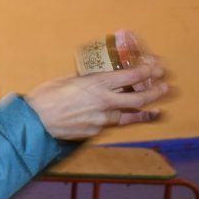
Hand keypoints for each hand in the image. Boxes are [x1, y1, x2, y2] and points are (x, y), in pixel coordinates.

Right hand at [26, 64, 169, 139]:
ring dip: (144, 111)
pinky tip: (122, 118)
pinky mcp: (95, 131)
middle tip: (165, 87)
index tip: (156, 67)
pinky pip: (110, 124)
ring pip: (128, 115)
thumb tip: (92, 76)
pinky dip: (117, 119)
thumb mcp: (65, 80)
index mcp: (96, 84)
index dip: (147, 71)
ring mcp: (101, 119)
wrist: (34, 123)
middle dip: (155, 92)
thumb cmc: (45, 97)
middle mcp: (103, 101)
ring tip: (155, 108)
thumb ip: (84, 79)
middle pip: (139, 99)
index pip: (130, 76)